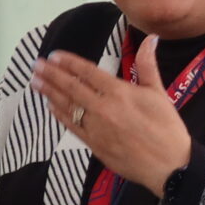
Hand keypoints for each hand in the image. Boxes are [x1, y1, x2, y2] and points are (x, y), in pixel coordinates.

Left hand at [33, 37, 192, 193]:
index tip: (54, 55)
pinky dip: (59, 114)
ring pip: (67, 106)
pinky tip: (51, 106)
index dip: (68, 62)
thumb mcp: (159, 93)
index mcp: (119, 92)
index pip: (87, 72)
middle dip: (51, 75)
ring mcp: (95, 128)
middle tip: (36, 65)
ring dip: (49, 92)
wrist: (168, 166)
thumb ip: (147, 65)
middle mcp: (102, 108)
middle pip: (71, 87)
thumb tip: (150, 38)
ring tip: (36, 82)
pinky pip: (71, 126)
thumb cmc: (167, 128)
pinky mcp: (93, 145)